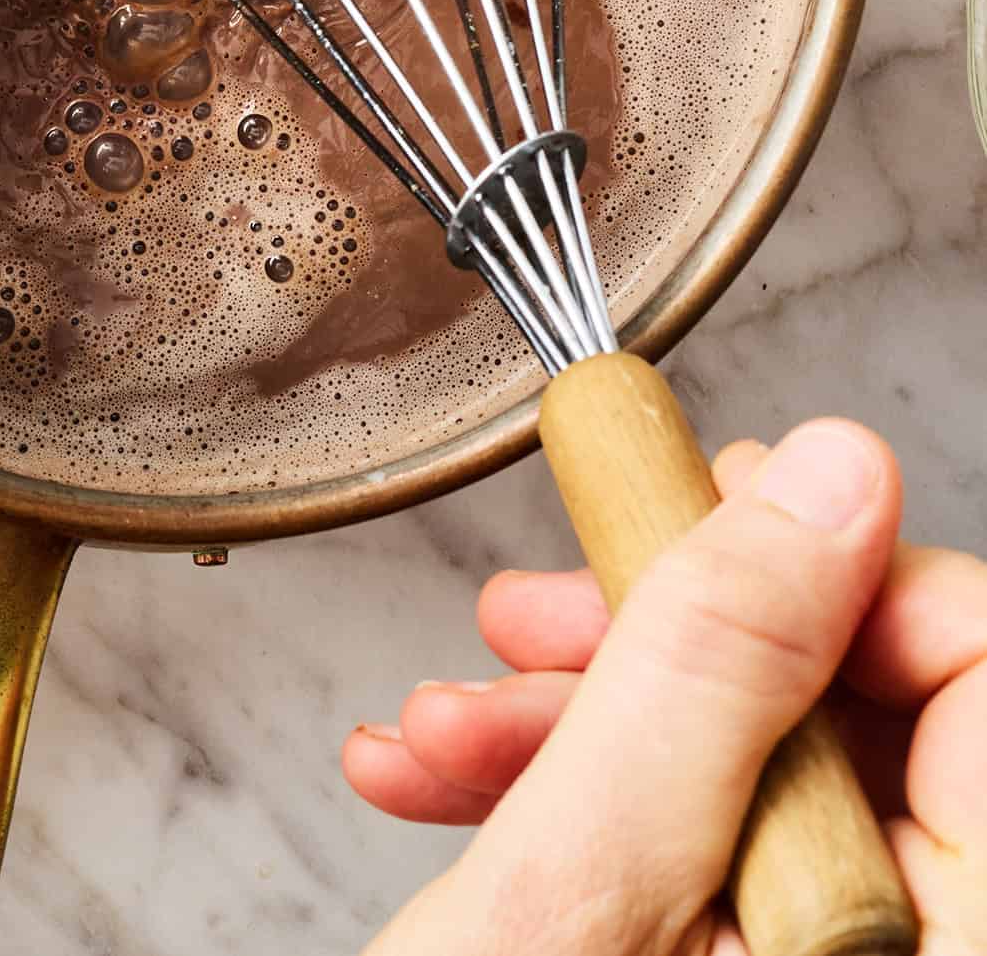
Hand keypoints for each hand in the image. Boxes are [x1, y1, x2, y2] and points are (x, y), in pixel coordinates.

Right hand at [346, 420, 986, 953]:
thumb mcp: (585, 887)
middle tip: (534, 620)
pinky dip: (583, 796)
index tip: (699, 532)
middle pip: (858, 703)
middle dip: (661, 641)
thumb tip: (836, 475)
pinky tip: (463, 787)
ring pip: (758, 763)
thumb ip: (713, 663)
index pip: (986, 664)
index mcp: (953, 953)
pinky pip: (710, 841)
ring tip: (450, 736)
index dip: (839, 570)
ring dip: (585, 718)